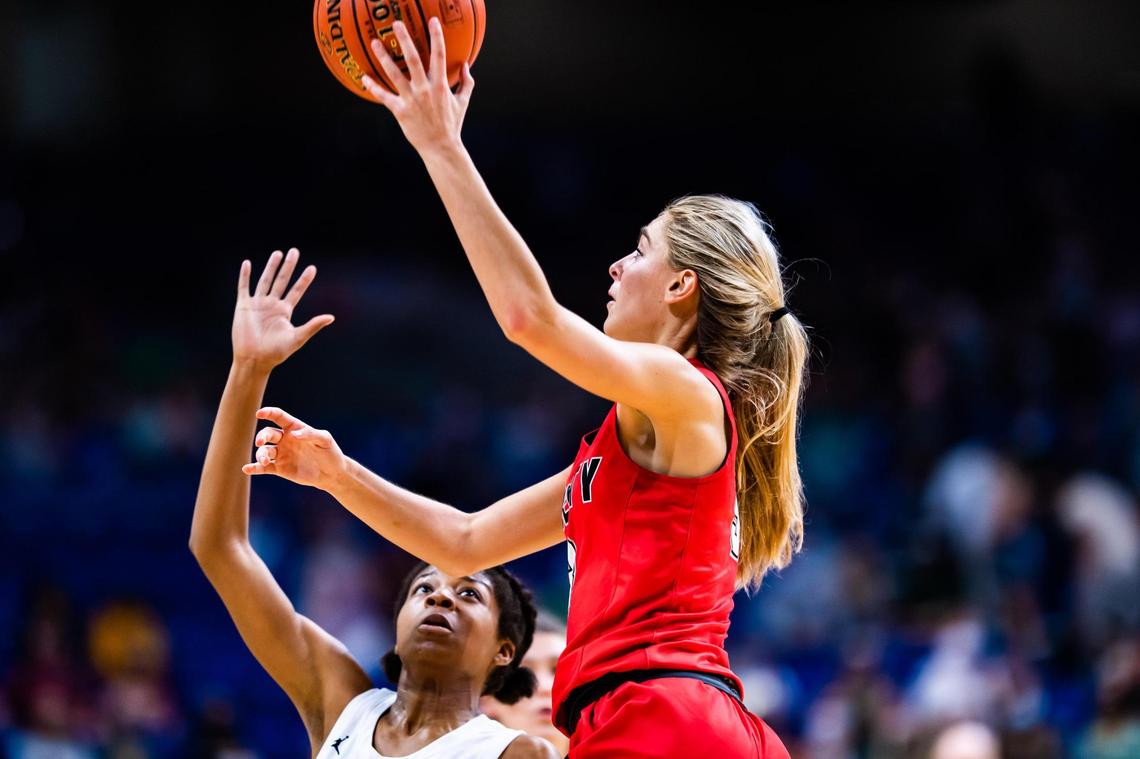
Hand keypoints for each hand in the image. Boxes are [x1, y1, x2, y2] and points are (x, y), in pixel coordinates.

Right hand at [232, 250, 334, 371]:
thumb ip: (313, 326)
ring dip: (271, 267)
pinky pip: (244, 288)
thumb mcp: (297, 337)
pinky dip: (245, 276)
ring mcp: (258, 304)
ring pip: (265, 281)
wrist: (254, 359)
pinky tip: (247, 263)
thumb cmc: (276, 352)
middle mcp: (272, 305)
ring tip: (278, 253)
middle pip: (282, 281)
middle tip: (294, 251)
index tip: (312, 268)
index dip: (304, 280)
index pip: (297, 291)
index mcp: (285, 311)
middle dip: (288, 266)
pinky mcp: (244, 307)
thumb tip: (331, 317)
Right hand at [243, 407, 346, 490]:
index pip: (278, 417)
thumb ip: (310, 434)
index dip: (268, 413)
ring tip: (265, 461)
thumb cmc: (330, 452)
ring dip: (261, 455)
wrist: (331, 473)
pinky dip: (254, 468)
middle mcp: (284, 439)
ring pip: (264, 451)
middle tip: (261, 443)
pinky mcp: (280, 468)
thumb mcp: (324, 440)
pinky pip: (263, 468)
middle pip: (267, 434)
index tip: (259, 413)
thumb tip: (293, 434)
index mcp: (294, 428)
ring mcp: (281, 454)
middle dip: (262, 437)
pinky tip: (247, 469)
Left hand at [362, 17, 474, 155]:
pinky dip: (373, 87)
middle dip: (405, 39)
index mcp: (441, 85)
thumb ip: (466, 82)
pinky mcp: (400, 111)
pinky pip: (384, 97)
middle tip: (396, 23)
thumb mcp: (463, 102)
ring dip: (384, 57)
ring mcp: (411, 100)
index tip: (433, 21)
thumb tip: (466, 64)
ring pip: (394, 74)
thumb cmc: (452, 124)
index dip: (436, 37)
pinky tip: (363, 77)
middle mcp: (425, 90)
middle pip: (413, 59)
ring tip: (375, 42)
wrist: (441, 147)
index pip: (439, 55)